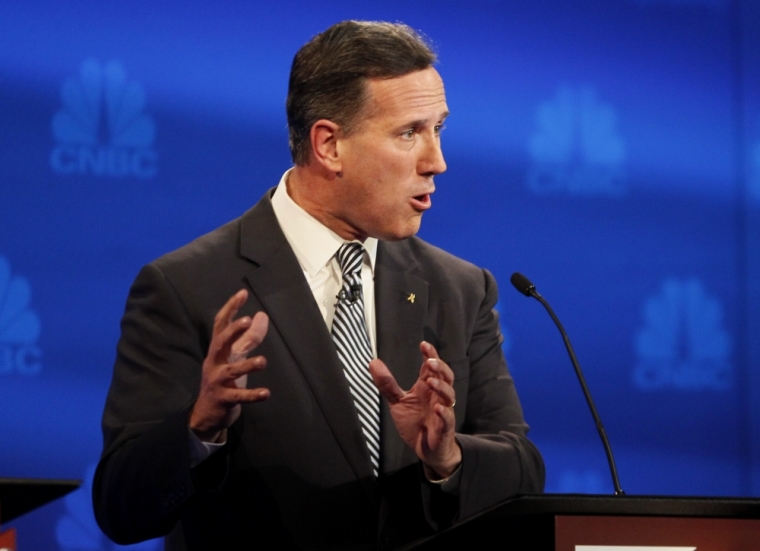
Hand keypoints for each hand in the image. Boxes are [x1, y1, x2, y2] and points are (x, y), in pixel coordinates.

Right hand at [189, 289, 269, 442]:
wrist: (207, 414)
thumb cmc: (224, 380)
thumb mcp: (235, 357)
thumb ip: (249, 338)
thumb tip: (261, 316)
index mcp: (218, 350)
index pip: (221, 325)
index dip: (231, 308)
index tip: (242, 293)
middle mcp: (215, 363)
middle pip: (220, 343)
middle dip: (232, 332)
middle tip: (246, 320)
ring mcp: (218, 381)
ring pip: (231, 371)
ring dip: (247, 365)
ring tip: (263, 361)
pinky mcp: (224, 399)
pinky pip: (239, 396)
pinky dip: (252, 395)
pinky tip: (266, 393)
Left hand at [369, 341, 460, 478]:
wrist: (424, 449)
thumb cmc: (414, 422)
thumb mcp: (397, 401)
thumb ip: (387, 383)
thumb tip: (373, 362)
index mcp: (427, 387)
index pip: (432, 367)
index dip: (431, 355)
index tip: (423, 345)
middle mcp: (438, 396)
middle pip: (446, 376)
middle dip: (440, 367)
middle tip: (429, 361)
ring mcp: (443, 411)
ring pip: (449, 395)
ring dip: (442, 387)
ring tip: (431, 381)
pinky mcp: (445, 428)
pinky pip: (448, 419)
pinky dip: (445, 413)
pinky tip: (438, 408)